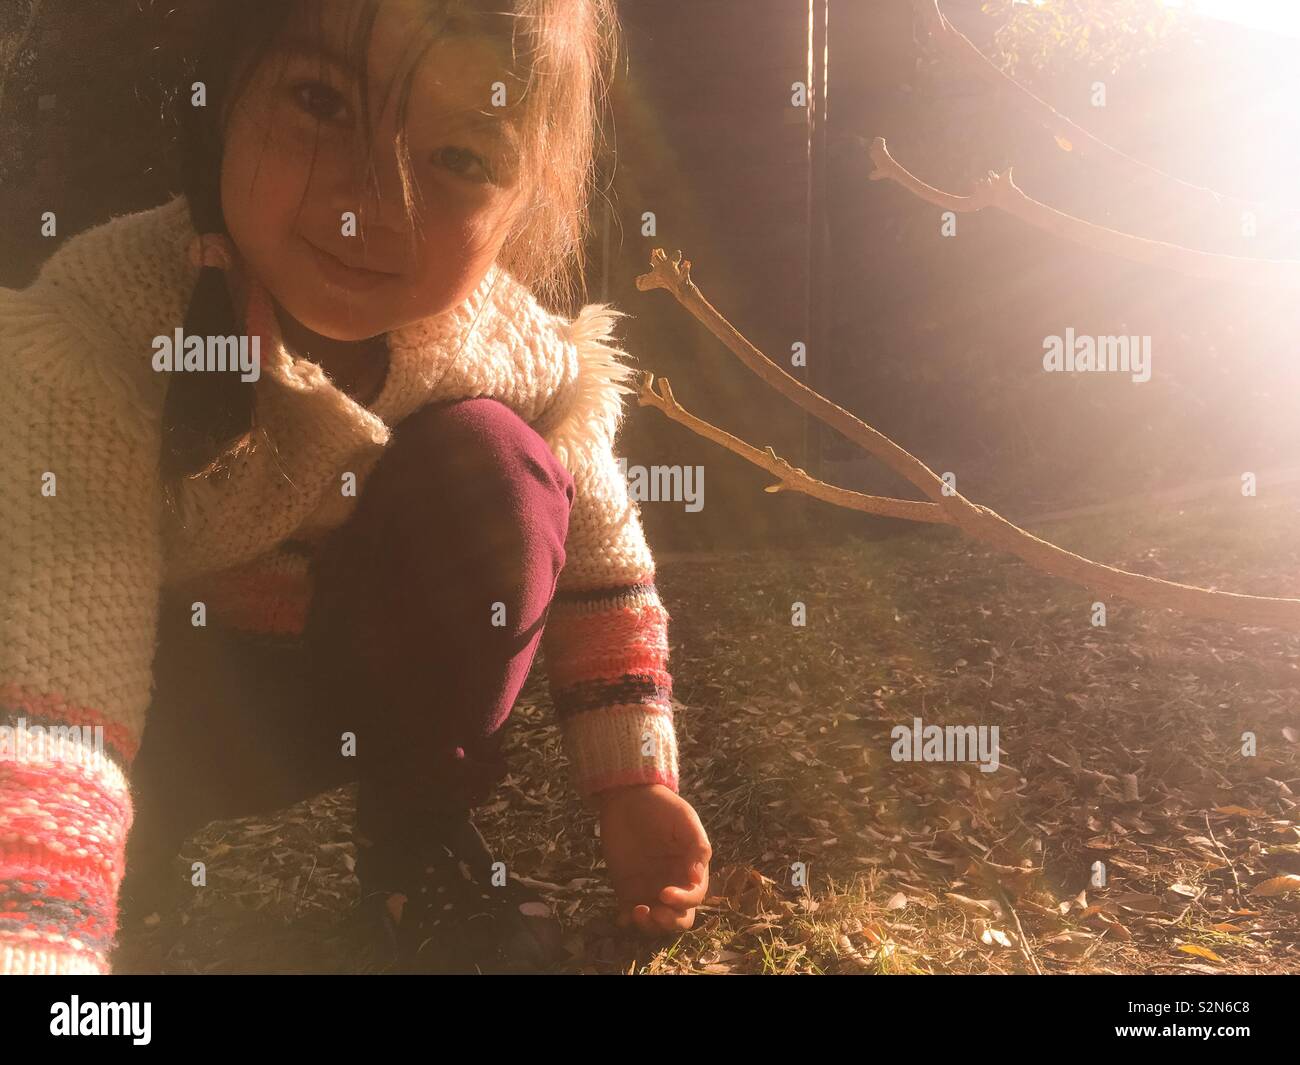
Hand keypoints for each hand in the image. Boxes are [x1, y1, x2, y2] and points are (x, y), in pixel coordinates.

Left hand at [597, 783, 710, 934]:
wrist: (628, 798)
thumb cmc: (662, 807)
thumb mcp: (685, 820)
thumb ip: (697, 847)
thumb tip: (697, 877)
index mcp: (690, 870)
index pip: (694, 897)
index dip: (684, 901)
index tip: (665, 893)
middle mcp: (673, 884)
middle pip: (679, 917)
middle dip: (669, 922)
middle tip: (655, 914)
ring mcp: (649, 889)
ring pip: (655, 921)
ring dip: (649, 926)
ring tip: (636, 913)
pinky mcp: (627, 889)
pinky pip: (629, 913)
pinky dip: (627, 921)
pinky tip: (622, 916)